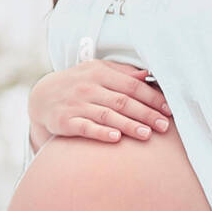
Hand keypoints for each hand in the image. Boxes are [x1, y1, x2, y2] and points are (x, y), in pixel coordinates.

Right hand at [28, 60, 171, 146]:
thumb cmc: (77, 84)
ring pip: (107, 116)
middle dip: (146, 114)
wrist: (42, 97)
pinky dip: (101, 133)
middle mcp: (88, 87)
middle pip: (123, 101)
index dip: (152, 97)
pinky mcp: (65, 122)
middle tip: (164, 126)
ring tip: (147, 134)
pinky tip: (116, 139)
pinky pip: (86, 128)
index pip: (131, 85)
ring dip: (129, 126)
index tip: (168, 109)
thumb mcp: (97, 71)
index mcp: (99, 73)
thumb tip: (147, 74)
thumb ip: (121, 73)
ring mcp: (76, 104)